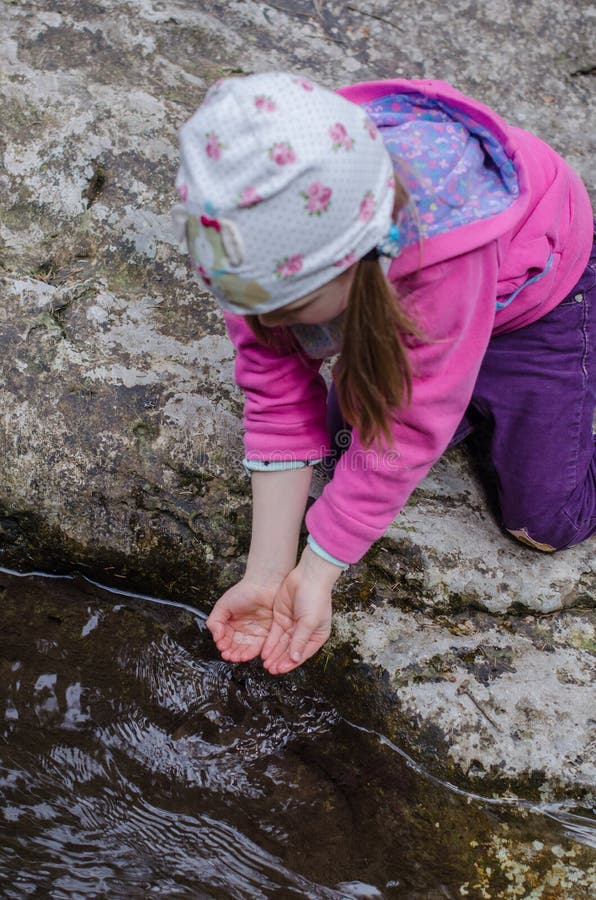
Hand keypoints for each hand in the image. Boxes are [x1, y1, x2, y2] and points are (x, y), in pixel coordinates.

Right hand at [206, 575, 282, 663]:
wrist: (264, 585)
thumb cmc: (244, 591)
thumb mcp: (223, 605)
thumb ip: (214, 621)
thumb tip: (215, 636)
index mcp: (231, 624)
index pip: (225, 640)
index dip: (223, 645)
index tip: (222, 647)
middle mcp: (243, 630)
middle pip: (235, 647)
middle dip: (231, 653)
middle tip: (228, 655)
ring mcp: (255, 633)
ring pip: (247, 649)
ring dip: (240, 656)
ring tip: (236, 657)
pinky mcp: (267, 634)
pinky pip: (260, 647)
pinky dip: (253, 653)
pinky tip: (247, 655)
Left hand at [260, 547, 341, 674]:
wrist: (307, 575)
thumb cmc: (315, 598)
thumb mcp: (309, 622)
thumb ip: (300, 640)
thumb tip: (294, 659)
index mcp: (317, 635)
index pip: (302, 653)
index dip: (291, 663)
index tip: (280, 669)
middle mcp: (305, 632)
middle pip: (290, 650)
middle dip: (280, 660)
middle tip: (270, 669)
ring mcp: (292, 625)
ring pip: (281, 644)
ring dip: (274, 654)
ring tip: (266, 664)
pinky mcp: (282, 617)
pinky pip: (275, 634)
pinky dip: (270, 643)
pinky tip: (264, 652)